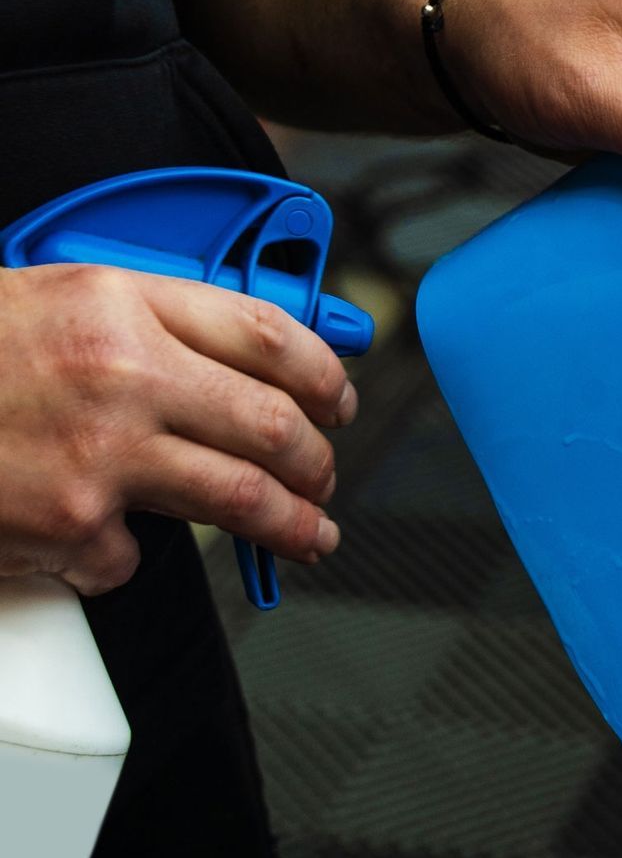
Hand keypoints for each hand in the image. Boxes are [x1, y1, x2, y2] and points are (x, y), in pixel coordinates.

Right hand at [0, 265, 353, 594]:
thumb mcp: (48, 300)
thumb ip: (137, 325)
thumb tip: (227, 368)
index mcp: (120, 303)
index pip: (265, 335)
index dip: (320, 374)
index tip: (337, 399)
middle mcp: (124, 376)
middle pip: (272, 427)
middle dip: (318, 462)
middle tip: (326, 480)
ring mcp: (102, 458)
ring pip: (242, 502)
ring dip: (292, 527)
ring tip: (312, 537)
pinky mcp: (73, 529)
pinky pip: (132, 556)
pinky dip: (119, 556)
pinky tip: (90, 541)